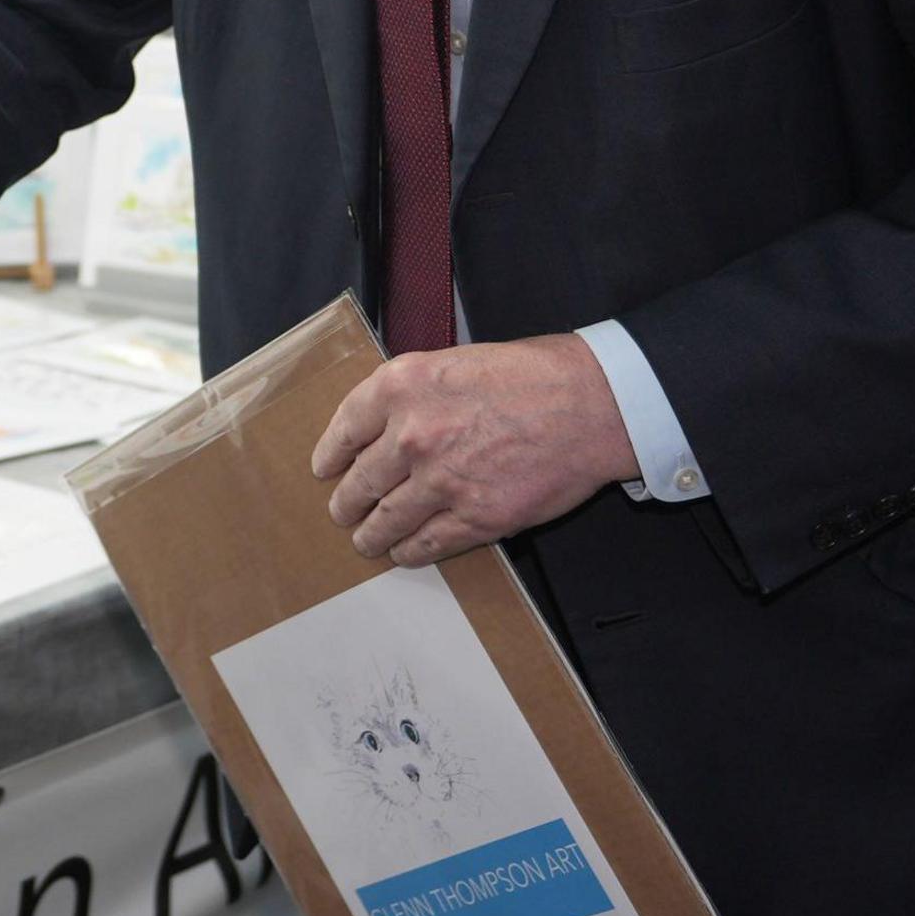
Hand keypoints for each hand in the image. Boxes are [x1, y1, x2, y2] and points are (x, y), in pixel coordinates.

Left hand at [311, 335, 637, 565]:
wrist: (590, 405)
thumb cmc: (532, 374)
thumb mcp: (454, 361)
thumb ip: (414, 393)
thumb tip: (387, 423)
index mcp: (401, 387)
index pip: (345, 429)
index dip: (330, 455)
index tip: (325, 469)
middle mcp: (410, 435)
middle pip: (360, 481)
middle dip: (347, 502)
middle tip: (342, 511)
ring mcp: (440, 482)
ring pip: (387, 519)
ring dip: (371, 535)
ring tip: (365, 541)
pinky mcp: (475, 519)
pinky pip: (427, 544)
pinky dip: (410, 552)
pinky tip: (404, 554)